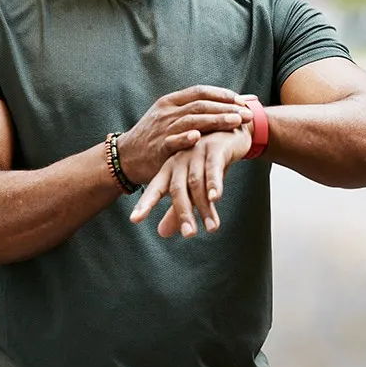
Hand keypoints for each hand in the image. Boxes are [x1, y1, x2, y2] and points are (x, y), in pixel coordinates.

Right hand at [117, 86, 252, 184]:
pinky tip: (200, 137)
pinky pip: (173, 141)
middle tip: (248, 113)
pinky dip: (186, 138)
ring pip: (192, 121)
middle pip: (201, 105)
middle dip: (227, 108)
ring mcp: (162, 129)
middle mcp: (167, 112)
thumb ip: (196, 111)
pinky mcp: (158, 148)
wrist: (125, 157)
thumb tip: (229, 104)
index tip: (242, 101)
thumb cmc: (155, 137)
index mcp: (171, 102)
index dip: (222, 95)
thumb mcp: (171, 118)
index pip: (200, 92)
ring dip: (215, 120)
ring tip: (236, 122)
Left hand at [129, 127, 252, 237]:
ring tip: (212, 228)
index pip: (156, 188)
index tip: (134, 220)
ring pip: (197, 183)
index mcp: (171, 168)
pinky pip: (213, 167)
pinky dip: (214, 183)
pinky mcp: (215, 148)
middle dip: (183, 213)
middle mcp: (180, 160)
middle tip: (189, 235)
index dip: (145, 203)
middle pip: (177, 189)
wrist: (231, 131)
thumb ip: (178, 209)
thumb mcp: (194, 186)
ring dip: (204, 207)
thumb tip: (161, 233)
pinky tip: (216, 198)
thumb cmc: (208, 161)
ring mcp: (197, 152)